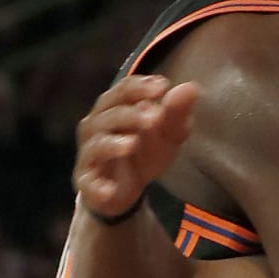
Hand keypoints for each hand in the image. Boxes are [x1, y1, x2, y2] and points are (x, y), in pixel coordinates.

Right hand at [72, 75, 199, 218]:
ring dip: (113, 144)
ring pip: (97, 145)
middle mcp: (96, 127)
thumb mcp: (166, 134)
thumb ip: (177, 112)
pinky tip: (109, 191)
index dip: (140, 87)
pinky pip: (88, 183)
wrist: (125, 190)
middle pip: (109, 115)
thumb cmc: (143, 153)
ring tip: (132, 144)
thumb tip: (190, 87)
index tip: (162, 86)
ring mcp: (90, 155)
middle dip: (130, 114)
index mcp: (114, 108)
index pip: (122, 90)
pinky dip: (97, 187)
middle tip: (154, 116)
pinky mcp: (87, 182)